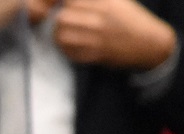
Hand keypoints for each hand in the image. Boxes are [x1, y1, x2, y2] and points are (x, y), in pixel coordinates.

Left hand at [52, 0, 176, 68]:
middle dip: (58, 20)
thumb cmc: (130, 19)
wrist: (149, 43)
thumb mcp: (117, 1)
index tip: (61, 8)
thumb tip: (69, 2)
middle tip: (61, 23)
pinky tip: (70, 47)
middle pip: (62, 17)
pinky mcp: (97, 54)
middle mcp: (100, 19)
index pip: (70, 1)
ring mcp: (98, 38)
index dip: (61, 4)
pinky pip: (71, 53)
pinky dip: (66, 50)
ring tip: (64, 35)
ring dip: (59, 36)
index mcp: (105, 2)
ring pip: (63, 36)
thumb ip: (95, 0)